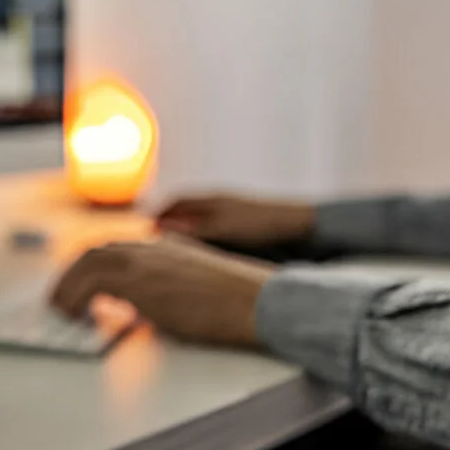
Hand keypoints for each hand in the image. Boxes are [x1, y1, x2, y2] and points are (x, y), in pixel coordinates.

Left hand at [50, 237, 273, 347]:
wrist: (256, 302)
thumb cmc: (236, 303)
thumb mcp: (195, 286)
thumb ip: (166, 287)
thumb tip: (141, 307)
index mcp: (165, 244)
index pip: (115, 248)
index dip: (92, 266)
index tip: (79, 284)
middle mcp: (150, 246)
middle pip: (94, 253)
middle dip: (71, 276)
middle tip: (60, 298)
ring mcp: (143, 260)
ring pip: (86, 265)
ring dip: (67, 288)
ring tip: (62, 310)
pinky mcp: (138, 280)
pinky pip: (90, 286)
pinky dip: (76, 299)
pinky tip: (76, 315)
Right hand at [156, 193, 314, 247]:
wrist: (301, 225)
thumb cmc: (261, 225)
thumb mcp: (222, 230)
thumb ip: (192, 231)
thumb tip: (161, 230)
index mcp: (211, 199)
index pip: (176, 202)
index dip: (159, 215)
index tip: (147, 229)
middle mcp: (220, 202)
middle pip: (187, 208)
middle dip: (171, 221)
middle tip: (159, 238)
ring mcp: (234, 211)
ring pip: (202, 218)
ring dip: (189, 229)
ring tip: (180, 246)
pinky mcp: (246, 222)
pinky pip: (216, 225)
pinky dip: (205, 235)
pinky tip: (209, 250)